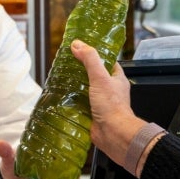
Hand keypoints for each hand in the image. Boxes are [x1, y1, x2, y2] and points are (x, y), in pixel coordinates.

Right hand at [70, 39, 146, 165]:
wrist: (113, 133)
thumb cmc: (112, 107)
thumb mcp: (100, 77)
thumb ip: (90, 59)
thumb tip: (78, 45)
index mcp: (117, 79)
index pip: (106, 61)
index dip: (95, 54)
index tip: (82, 49)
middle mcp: (110, 90)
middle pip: (94, 76)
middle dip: (81, 71)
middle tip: (68, 64)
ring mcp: (102, 103)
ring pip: (87, 90)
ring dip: (76, 87)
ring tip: (63, 79)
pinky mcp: (93, 114)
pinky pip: (81, 104)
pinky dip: (73, 101)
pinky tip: (64, 98)